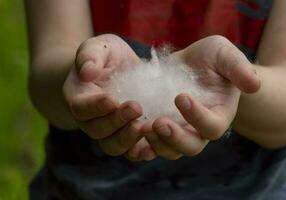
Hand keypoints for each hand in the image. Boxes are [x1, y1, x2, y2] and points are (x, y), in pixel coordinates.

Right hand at [63, 34, 151, 156]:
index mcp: (78, 97)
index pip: (81, 107)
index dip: (95, 107)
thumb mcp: (98, 47)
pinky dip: (141, 152)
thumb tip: (87, 72)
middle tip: (136, 107)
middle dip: (116, 121)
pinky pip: (130, 151)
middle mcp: (90, 120)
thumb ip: (89, 56)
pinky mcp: (127, 136)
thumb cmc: (106, 57)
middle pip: (97, 130)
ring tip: (145, 127)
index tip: (112, 100)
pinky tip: (154, 146)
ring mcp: (109, 131)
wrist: (118, 70)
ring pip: (112, 146)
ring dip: (128, 139)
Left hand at [141, 35, 260, 159]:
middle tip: (158, 122)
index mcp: (218, 115)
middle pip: (191, 147)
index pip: (212, 126)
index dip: (198, 117)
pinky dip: (142, 141)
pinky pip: (152, 143)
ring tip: (141, 126)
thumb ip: (238, 68)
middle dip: (175, 138)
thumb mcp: (225, 56)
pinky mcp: (161, 127)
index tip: (181, 96)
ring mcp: (179, 131)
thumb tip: (254, 84)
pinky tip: (129, 130)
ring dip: (156, 142)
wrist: (191, 64)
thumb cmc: (212, 60)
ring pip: (170, 150)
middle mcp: (199, 129)